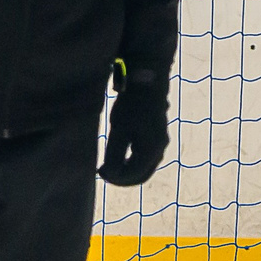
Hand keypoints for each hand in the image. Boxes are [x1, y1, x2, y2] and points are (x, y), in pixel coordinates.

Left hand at [100, 67, 169, 186]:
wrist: (147, 83)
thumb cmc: (131, 106)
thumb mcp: (119, 131)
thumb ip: (114, 155)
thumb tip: (109, 175)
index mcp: (151, 150)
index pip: (133, 176)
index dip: (115, 178)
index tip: (99, 171)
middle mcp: (160, 149)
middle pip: (141, 175)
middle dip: (121, 178)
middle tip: (103, 172)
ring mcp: (160, 143)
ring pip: (144, 167)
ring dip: (127, 171)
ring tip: (109, 165)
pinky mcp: (157, 136)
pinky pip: (145, 158)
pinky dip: (132, 162)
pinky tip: (119, 156)